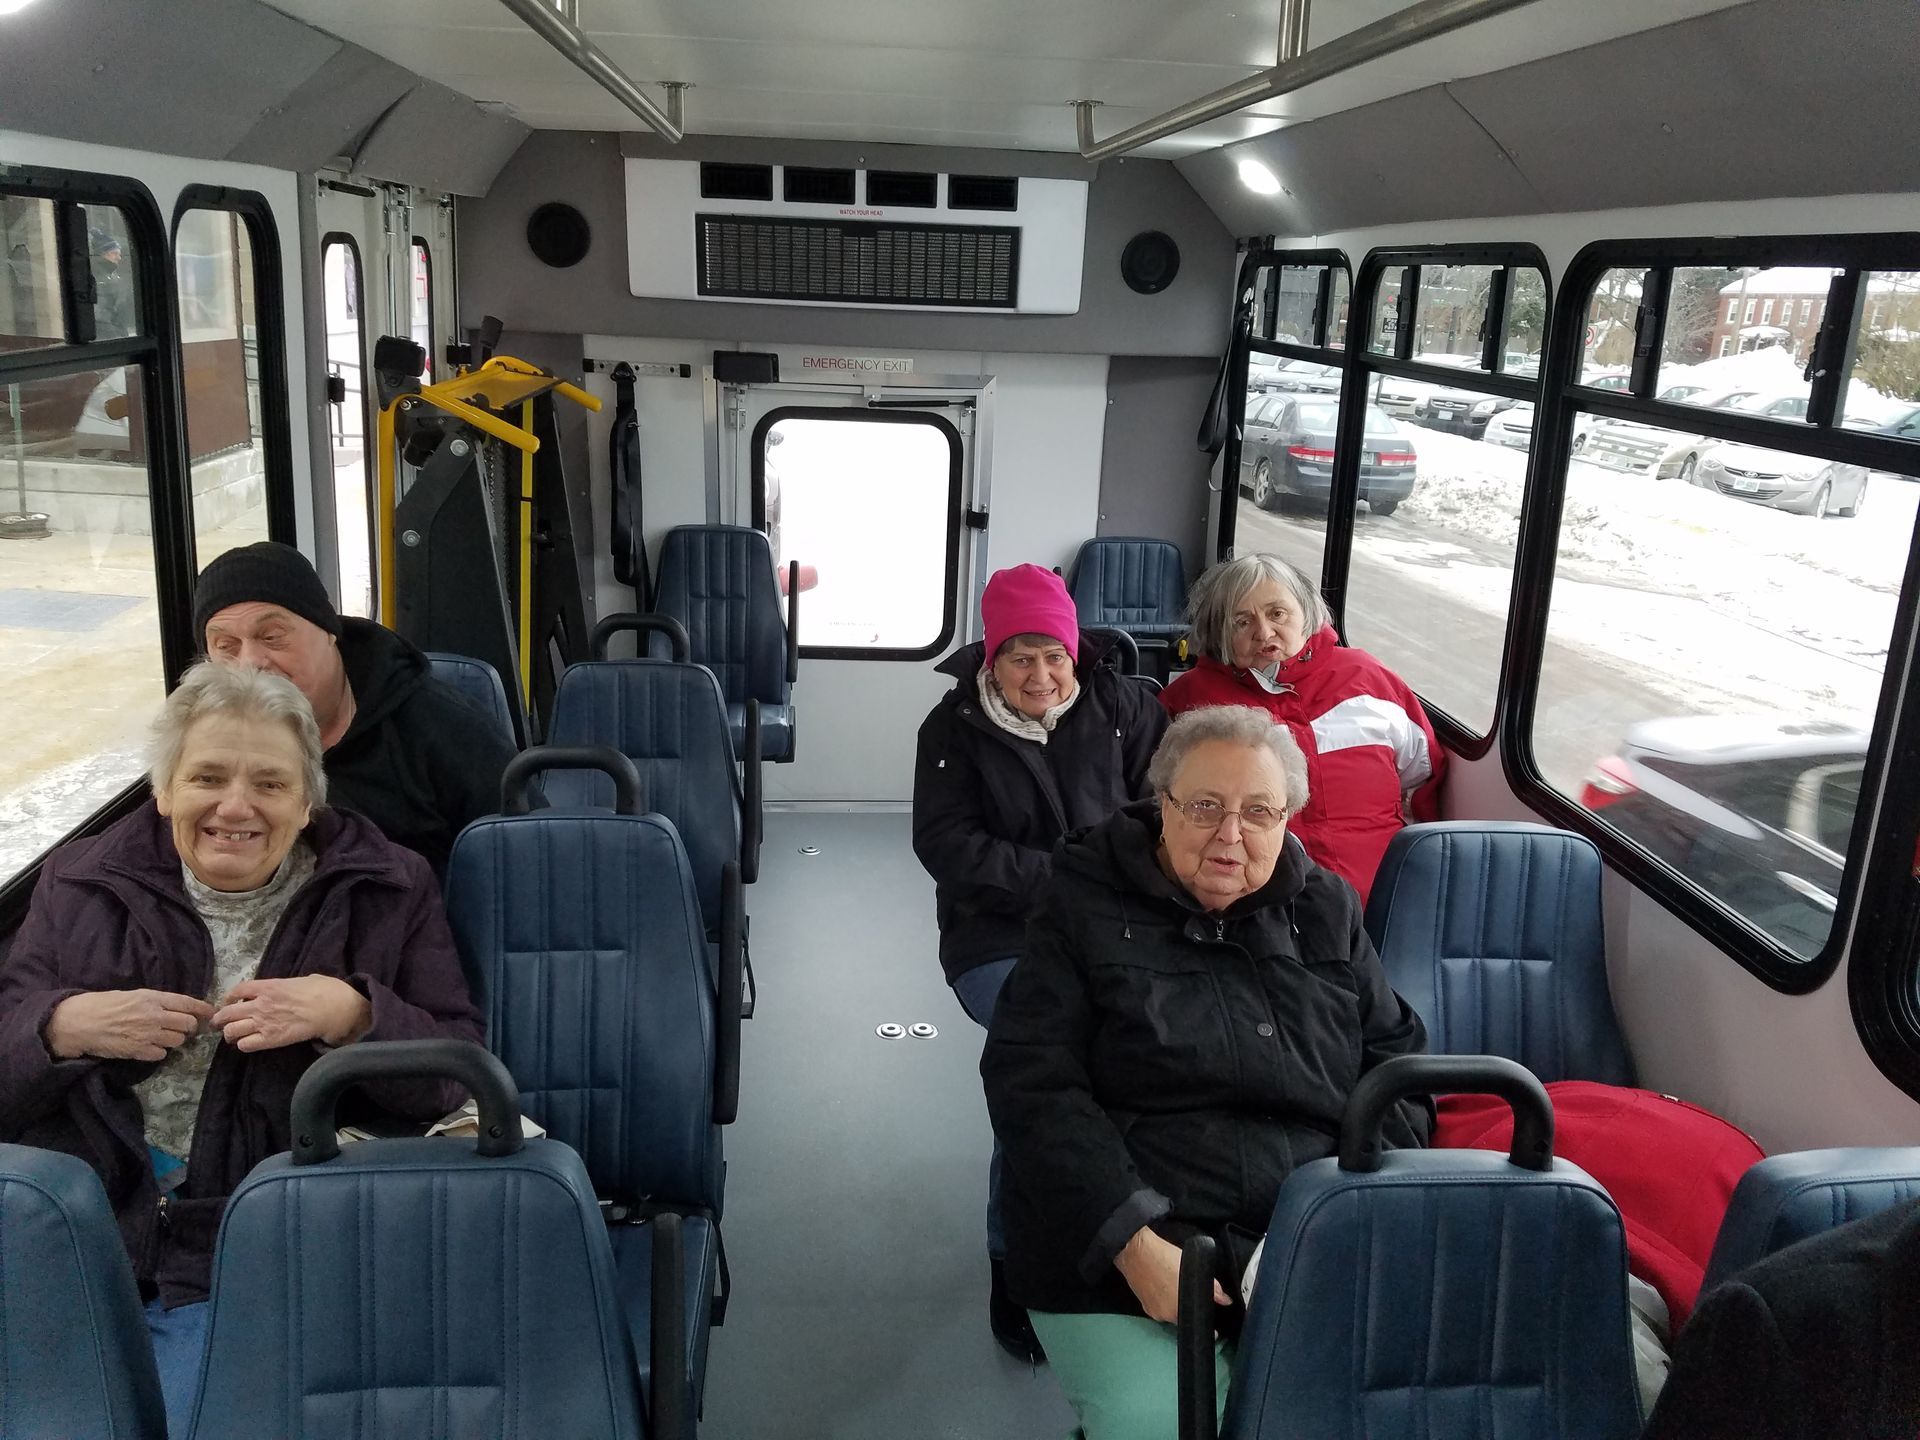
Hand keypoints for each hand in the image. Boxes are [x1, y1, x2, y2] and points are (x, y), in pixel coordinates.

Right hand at [45, 989, 215, 1061]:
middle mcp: (155, 1016)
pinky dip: (159, 1052)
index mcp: (153, 998)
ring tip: (160, 1037)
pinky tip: (148, 1046)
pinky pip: (161, 1055)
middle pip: (188, 1024)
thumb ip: (157, 1002)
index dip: (203, 1009)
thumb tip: (178, 1008)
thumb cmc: (103, 1004)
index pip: (187, 1003)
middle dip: (188, 1027)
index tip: (212, 1013)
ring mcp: (148, 1035)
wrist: (79, 1022)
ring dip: (174, 1040)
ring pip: (177, 1041)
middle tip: (180, 1028)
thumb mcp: (133, 995)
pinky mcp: (138, 1052)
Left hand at [211, 976, 371, 1051]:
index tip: (228, 1002)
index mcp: (268, 987)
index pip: (237, 990)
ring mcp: (264, 1023)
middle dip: (219, 1020)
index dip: (228, 997)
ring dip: (229, 1034)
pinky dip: (243, 1045)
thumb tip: (288, 987)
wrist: (332, 1009)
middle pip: (227, 1013)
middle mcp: (260, 1005)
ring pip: (231, 1031)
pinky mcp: (271, 1040)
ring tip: (232, 1036)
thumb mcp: (301, 979)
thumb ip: (286, 984)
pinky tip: (248, 1042)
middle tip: (219, 1024)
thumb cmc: (323, 991)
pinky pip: (245, 1045)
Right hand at [1112, 1226, 1231, 1324]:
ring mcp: (1154, 1312)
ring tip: (1175, 1288)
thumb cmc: (1163, 1257)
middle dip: (1189, 1310)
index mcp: (1179, 1309)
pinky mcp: (1144, 1306)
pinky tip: (1164, 1288)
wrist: (1135, 1251)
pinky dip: (1164, 1301)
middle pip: (1184, 1318)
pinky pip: (1160, 1308)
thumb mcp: (1192, 1267)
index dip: (1206, 1324)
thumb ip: (1212, 1288)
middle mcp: (1166, 1316)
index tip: (1213, 1329)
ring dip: (1175, 1305)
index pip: (1197, 1323)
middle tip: (1191, 1295)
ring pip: (1171, 1313)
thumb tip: (1226, 1301)